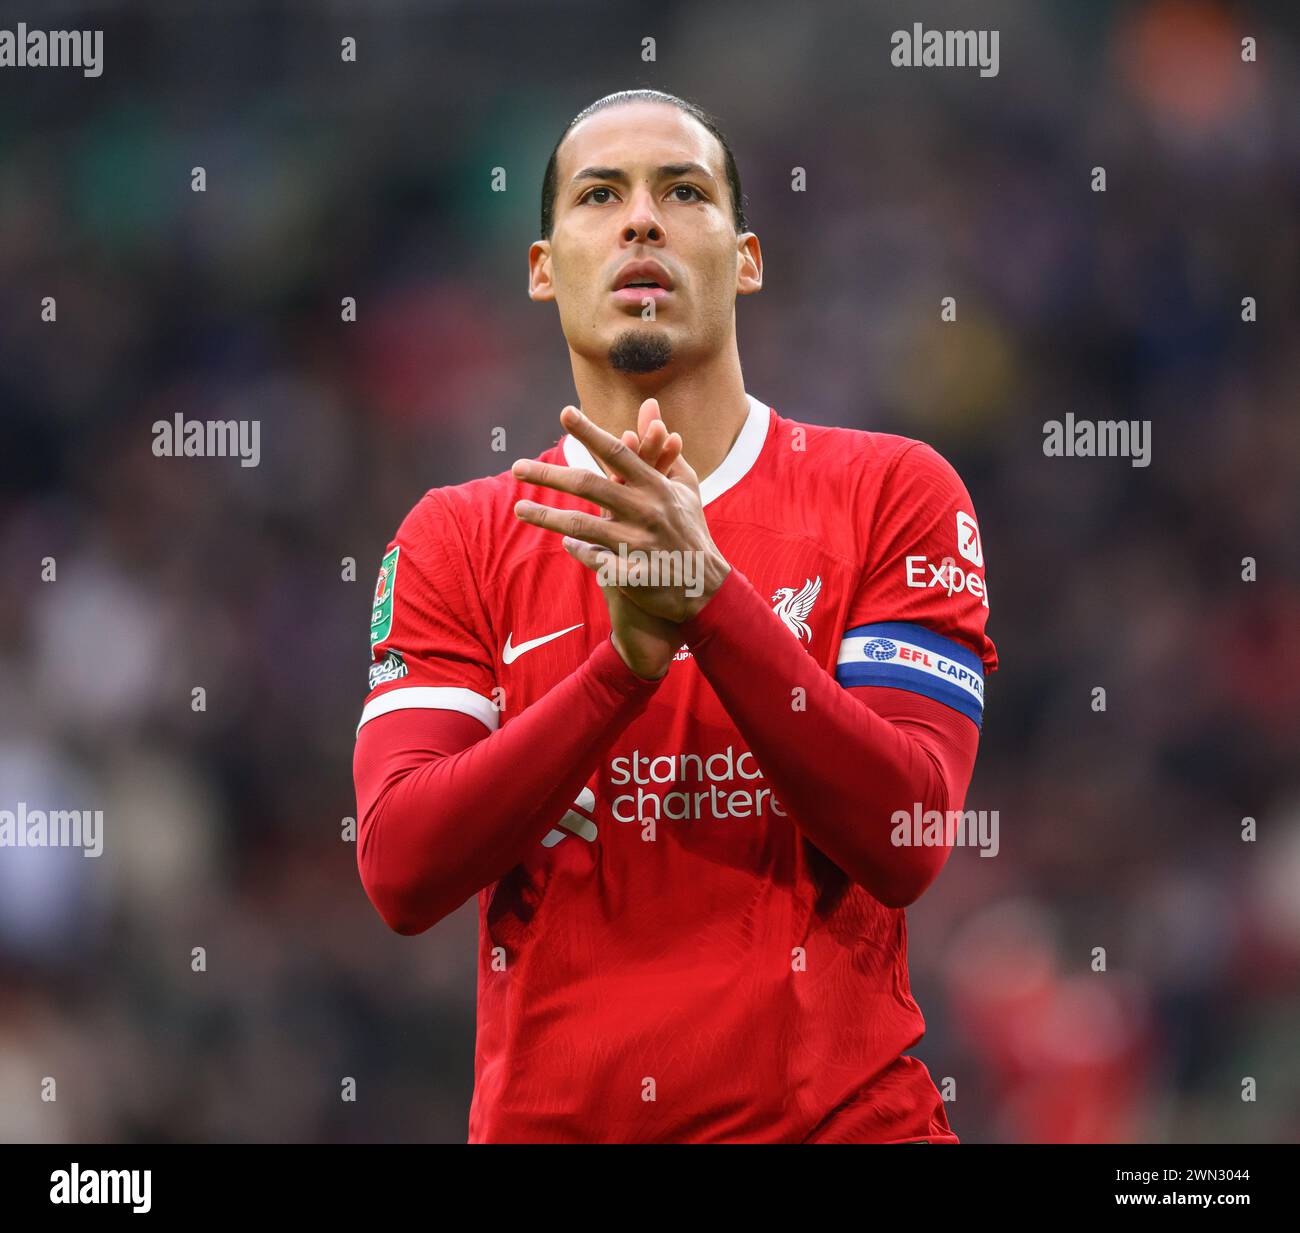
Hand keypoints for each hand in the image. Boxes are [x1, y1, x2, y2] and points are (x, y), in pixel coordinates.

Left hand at [523, 402, 681, 680]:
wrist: (705, 585)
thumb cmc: (690, 530)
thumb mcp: (686, 488)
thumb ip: (665, 450)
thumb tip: (652, 411)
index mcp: (657, 487)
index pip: (619, 453)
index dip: (592, 432)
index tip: (565, 413)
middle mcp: (646, 511)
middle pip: (589, 486)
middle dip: (549, 475)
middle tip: (516, 467)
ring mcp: (638, 544)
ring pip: (582, 526)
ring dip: (547, 516)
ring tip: (520, 508)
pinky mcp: (632, 574)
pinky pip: (594, 559)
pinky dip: (578, 550)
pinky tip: (566, 542)